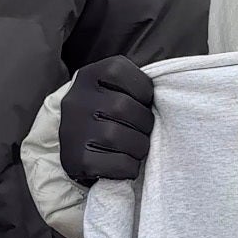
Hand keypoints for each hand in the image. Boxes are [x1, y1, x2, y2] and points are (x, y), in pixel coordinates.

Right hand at [59, 57, 154, 185]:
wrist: (73, 148)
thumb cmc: (105, 115)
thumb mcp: (111, 89)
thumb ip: (132, 86)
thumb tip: (165, 95)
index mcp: (86, 77)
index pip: (118, 70)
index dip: (141, 89)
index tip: (142, 102)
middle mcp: (75, 101)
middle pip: (122, 107)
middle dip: (143, 123)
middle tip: (143, 131)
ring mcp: (72, 132)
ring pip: (119, 137)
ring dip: (138, 147)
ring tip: (136, 148)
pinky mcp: (76, 160)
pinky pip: (117, 164)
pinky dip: (129, 167)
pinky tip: (125, 164)